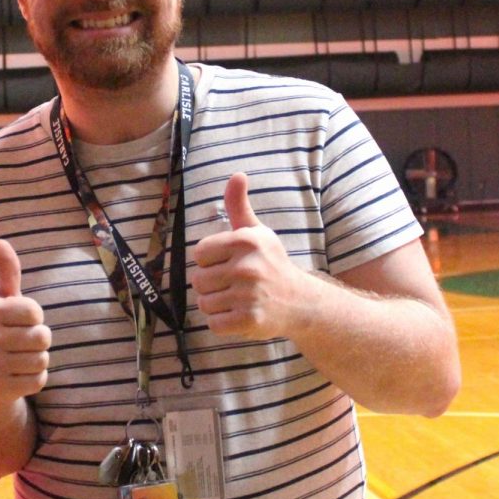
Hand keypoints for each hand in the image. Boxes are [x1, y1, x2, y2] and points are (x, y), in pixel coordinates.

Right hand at [0, 239, 50, 403]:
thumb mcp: (1, 297)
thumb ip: (7, 271)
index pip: (35, 311)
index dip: (34, 316)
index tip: (19, 320)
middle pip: (43, 336)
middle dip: (39, 339)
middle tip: (21, 341)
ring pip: (42, 359)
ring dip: (38, 358)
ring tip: (19, 357)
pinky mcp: (1, 388)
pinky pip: (39, 380)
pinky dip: (36, 377)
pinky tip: (19, 374)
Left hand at [190, 172, 317, 338]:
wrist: (300, 301)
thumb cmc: (270, 263)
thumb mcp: (256, 232)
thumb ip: (238, 206)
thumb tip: (237, 175)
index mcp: (245, 241)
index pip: (199, 253)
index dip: (209, 261)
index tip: (228, 262)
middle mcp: (247, 267)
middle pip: (198, 280)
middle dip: (212, 284)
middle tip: (235, 284)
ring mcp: (249, 295)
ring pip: (204, 303)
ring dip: (216, 304)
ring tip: (237, 299)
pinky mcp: (249, 320)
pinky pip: (214, 323)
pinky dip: (222, 323)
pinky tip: (240, 314)